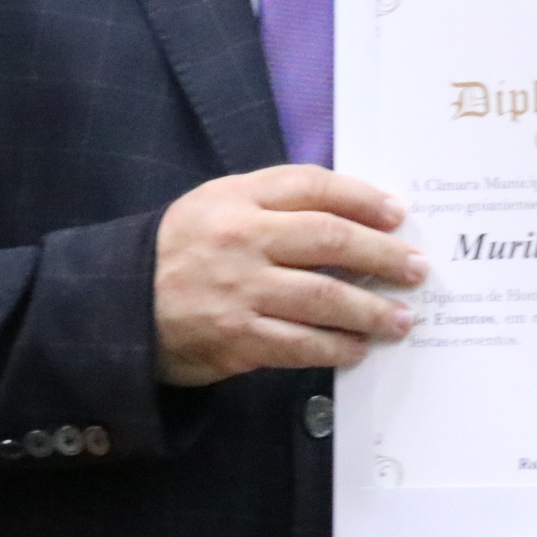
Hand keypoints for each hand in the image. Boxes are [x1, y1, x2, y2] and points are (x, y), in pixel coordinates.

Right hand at [152, 166, 423, 385]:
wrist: (119, 306)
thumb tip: (353, 216)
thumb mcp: (216, 206)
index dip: (362, 198)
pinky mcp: (236, 338)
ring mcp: (239, 290)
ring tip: (401, 318)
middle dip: (382, 255)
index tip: (398, 214)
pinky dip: (335, 348)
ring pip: (323, 297)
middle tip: (417, 268)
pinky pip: (300, 344)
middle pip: (329, 238)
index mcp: (236, 198)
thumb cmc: (181, 252)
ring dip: (371, 310)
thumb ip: (273, 203)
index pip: (312, 186)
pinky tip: (357, 349)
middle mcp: (240, 238)